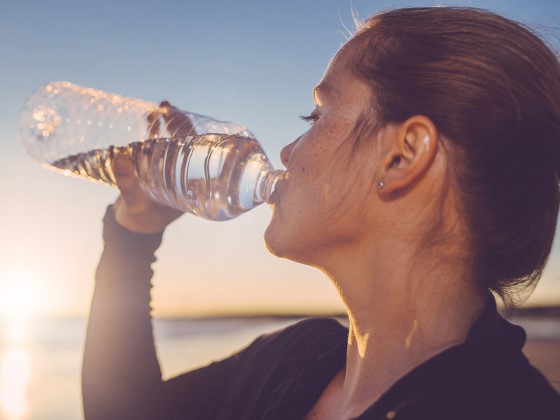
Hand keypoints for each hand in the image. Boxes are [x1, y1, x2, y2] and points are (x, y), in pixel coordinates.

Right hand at [110, 101, 190, 233]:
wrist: (134, 227)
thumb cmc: (141, 221)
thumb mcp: (135, 203)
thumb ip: (127, 184)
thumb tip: (117, 156)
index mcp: (189, 182)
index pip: (197, 153)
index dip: (194, 135)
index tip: (186, 119)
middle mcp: (182, 172)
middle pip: (186, 142)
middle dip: (180, 123)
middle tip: (168, 107)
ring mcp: (168, 167)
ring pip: (172, 140)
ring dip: (168, 123)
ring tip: (161, 107)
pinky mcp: (155, 165)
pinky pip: (158, 144)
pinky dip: (155, 130)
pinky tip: (151, 116)